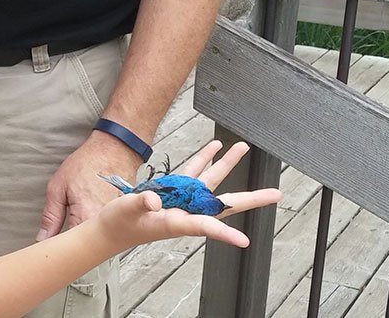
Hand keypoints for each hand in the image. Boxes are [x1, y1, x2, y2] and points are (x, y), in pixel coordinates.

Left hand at [37, 131, 143, 240]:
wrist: (115, 148)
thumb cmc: (88, 162)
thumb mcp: (58, 186)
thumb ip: (50, 217)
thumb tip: (43, 238)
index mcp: (85, 217)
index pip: (70, 249)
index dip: (60, 250)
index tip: (53, 248)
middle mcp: (105, 223)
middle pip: (87, 247)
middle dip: (75, 247)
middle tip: (66, 234)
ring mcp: (118, 221)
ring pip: (99, 240)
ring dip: (89, 237)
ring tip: (83, 224)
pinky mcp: (125, 217)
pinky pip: (109, 230)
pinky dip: (101, 228)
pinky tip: (96, 219)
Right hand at [97, 140, 282, 248]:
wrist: (113, 226)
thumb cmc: (120, 224)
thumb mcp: (127, 213)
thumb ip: (141, 204)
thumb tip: (155, 198)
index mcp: (176, 222)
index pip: (205, 226)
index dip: (224, 234)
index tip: (244, 241)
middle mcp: (186, 211)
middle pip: (224, 204)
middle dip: (250, 198)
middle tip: (276, 194)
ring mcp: (182, 199)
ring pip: (212, 181)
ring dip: (228, 164)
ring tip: (242, 147)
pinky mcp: (175, 189)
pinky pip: (195, 171)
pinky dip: (205, 158)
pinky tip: (215, 147)